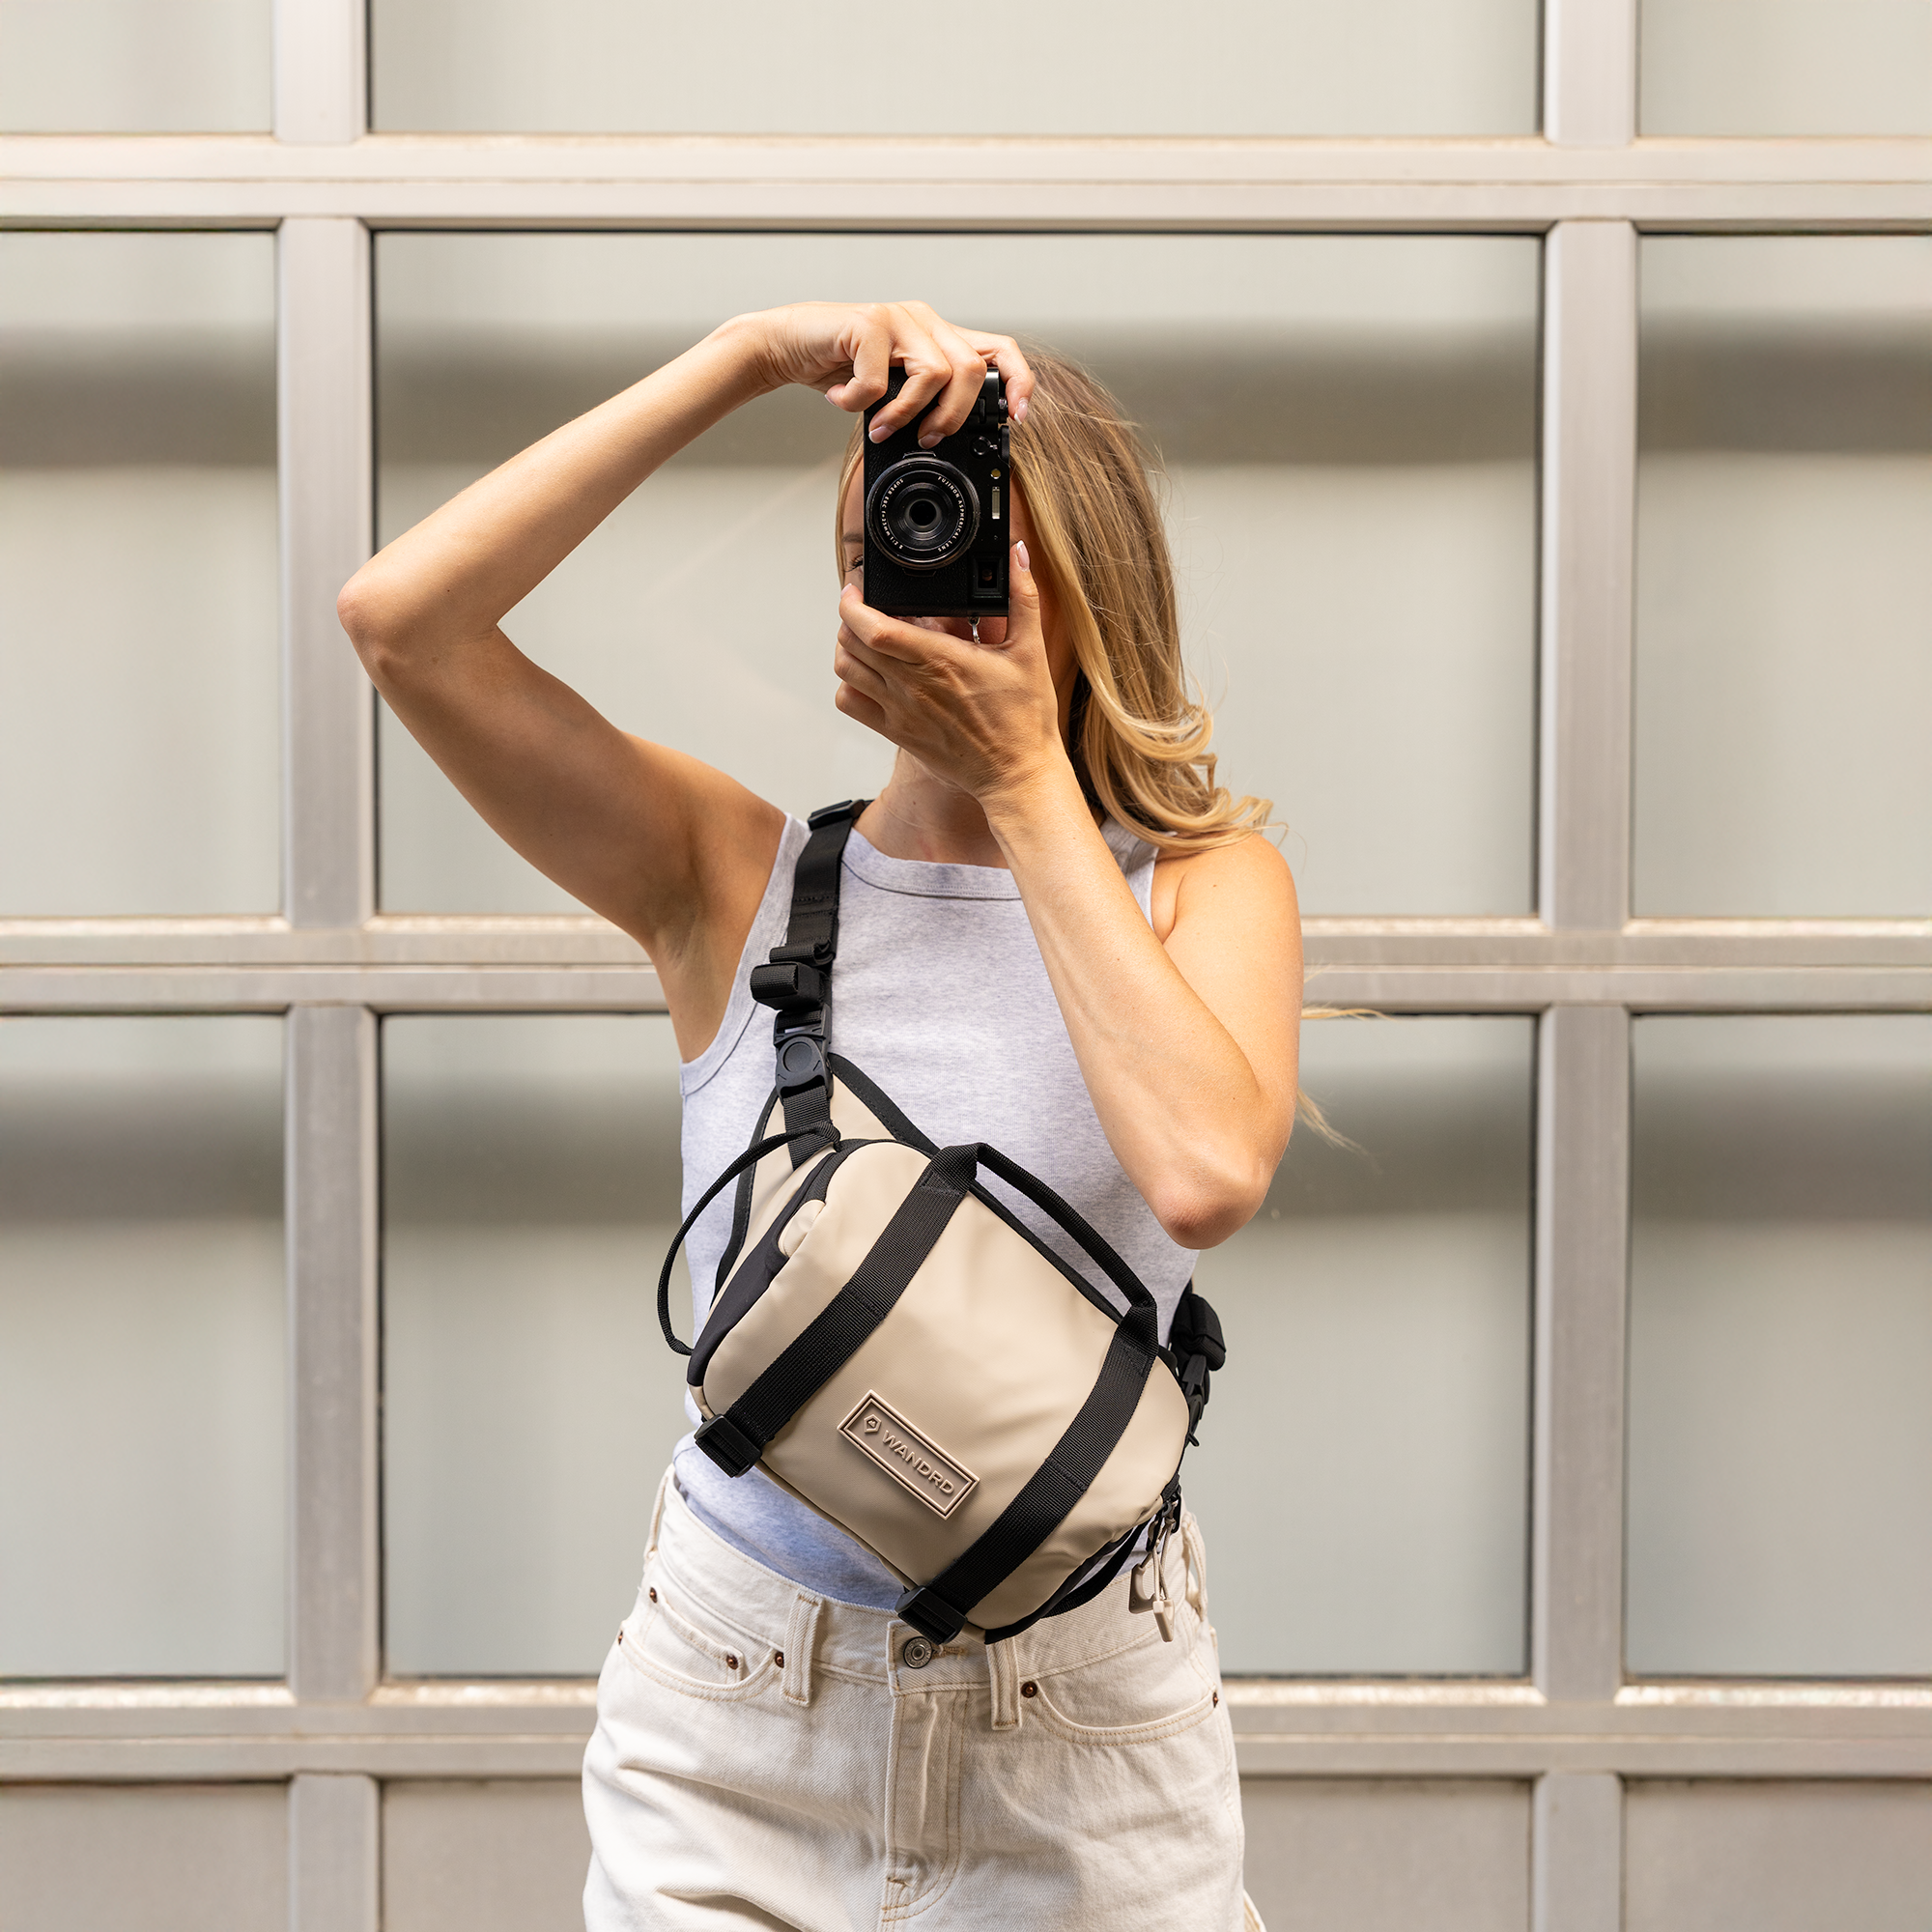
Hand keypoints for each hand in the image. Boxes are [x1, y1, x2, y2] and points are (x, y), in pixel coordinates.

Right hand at [735, 301, 1032, 446]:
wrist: (785, 345)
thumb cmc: (837, 367)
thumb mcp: (891, 389)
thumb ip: (922, 400)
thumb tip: (949, 437)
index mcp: (937, 335)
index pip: (998, 349)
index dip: (1017, 382)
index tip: (1015, 419)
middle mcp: (923, 320)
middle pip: (970, 369)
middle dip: (953, 416)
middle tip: (926, 439)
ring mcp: (897, 318)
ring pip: (934, 373)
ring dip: (906, 414)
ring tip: (878, 425)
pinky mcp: (867, 322)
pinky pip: (880, 380)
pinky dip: (858, 402)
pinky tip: (841, 399)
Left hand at [832, 541, 1066, 804]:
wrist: (1017, 774)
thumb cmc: (1025, 718)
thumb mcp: (1030, 651)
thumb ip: (1022, 597)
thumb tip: (1018, 553)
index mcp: (940, 659)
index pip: (872, 627)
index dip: (853, 602)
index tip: (857, 588)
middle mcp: (912, 685)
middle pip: (850, 643)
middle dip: (850, 617)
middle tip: (865, 607)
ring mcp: (900, 711)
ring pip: (846, 670)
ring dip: (847, 648)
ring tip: (864, 637)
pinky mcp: (897, 733)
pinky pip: (851, 704)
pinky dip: (850, 684)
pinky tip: (870, 675)